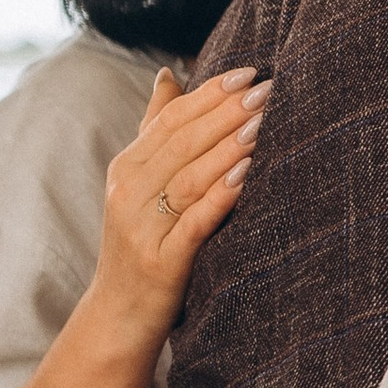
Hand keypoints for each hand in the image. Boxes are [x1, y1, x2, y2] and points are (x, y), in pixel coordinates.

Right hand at [91, 68, 268, 345]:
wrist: (118, 315)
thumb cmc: (142, 242)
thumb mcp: (140, 184)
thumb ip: (155, 130)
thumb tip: (168, 74)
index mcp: (127, 168)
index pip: (171, 119)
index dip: (211, 93)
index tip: (251, 72)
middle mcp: (128, 191)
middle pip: (182, 142)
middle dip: (228, 112)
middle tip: (269, 89)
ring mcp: (141, 226)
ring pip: (189, 177)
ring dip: (229, 147)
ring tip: (265, 122)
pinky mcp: (161, 260)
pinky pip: (193, 221)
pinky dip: (220, 195)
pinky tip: (246, 175)